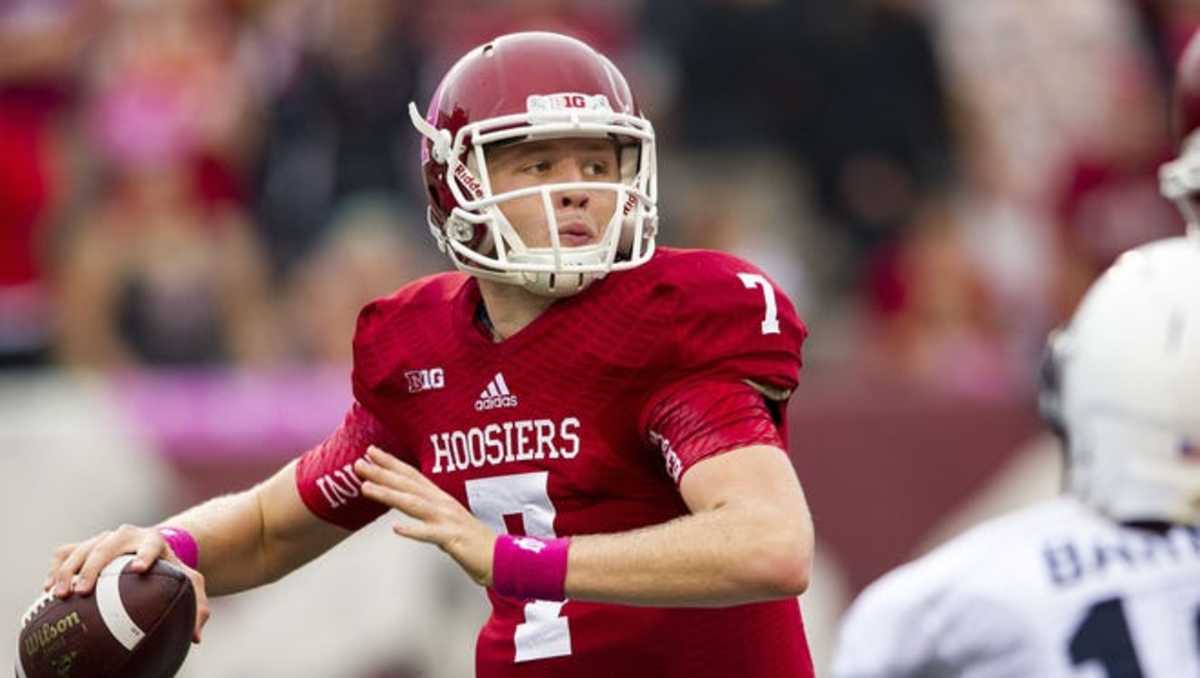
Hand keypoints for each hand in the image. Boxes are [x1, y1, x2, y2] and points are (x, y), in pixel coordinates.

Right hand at [44, 524, 210, 642]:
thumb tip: (196, 637)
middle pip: (107, 546)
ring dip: (68, 571)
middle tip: (84, 592)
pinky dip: (56, 569)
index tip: (139, 569)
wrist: (149, 551)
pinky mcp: (83, 545)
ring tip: (60, 595)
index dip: (145, 555)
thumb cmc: (169, 572)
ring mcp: (102, 539)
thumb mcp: (188, 584)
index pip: (151, 545)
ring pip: (82, 549)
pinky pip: (65, 553)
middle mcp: (126, 535)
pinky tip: (48, 590)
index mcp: (153, 540)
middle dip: (94, 568)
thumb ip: (197, 606)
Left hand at [355, 446, 495, 585]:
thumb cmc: (476, 545)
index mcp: (442, 500)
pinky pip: (431, 535)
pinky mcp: (453, 539)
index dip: (391, 464)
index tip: (371, 453)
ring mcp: (448, 520)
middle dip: (382, 473)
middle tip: (360, 462)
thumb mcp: (449, 525)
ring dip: (389, 495)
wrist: (503, 560)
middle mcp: (443, 505)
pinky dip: (414, 531)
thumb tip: (414, 518)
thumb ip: (432, 518)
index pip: (413, 476)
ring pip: (414, 505)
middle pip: (409, 485)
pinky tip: (396, 528)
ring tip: (366, 488)